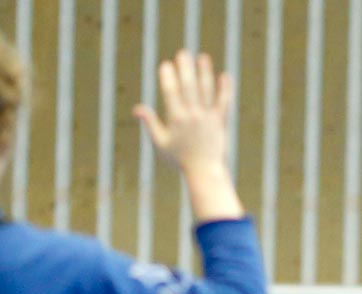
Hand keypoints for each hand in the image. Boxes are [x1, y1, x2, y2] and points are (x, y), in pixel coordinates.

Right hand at [134, 50, 233, 174]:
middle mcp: (192, 116)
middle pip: (188, 86)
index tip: (165, 65)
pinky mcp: (220, 121)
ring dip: (204, 72)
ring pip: (206, 90)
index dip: (168, 77)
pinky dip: (225, 89)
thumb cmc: (179, 159)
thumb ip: (150, 123)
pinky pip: (223, 102)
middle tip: (182, 53)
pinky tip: (224, 75)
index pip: (170, 92)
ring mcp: (207, 118)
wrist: (203, 172)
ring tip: (202, 57)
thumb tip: (136, 109)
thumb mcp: (160, 143)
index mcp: (176, 119)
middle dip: (185, 68)